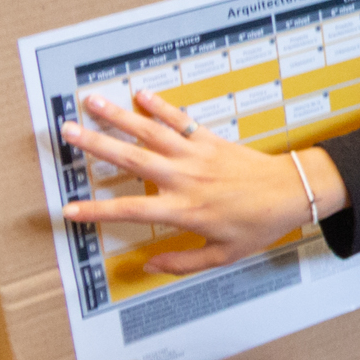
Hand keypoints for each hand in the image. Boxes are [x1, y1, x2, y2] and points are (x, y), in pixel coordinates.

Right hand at [58, 89, 345, 274]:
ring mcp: (197, 155)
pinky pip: (181, 120)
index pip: (129, 211)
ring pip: (151, 132)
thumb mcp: (223, 255)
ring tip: (92, 102)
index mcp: (184, 210)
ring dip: (119, 116)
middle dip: (96, 144)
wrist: (292, 192)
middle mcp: (185, 178)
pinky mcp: (210, 140)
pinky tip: (140, 94)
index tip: (69, 209)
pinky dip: (161, 105)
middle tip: (66, 132)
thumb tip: (148, 266)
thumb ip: (182, 261)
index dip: (96, 211)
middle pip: (132, 158)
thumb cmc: (260, 224)